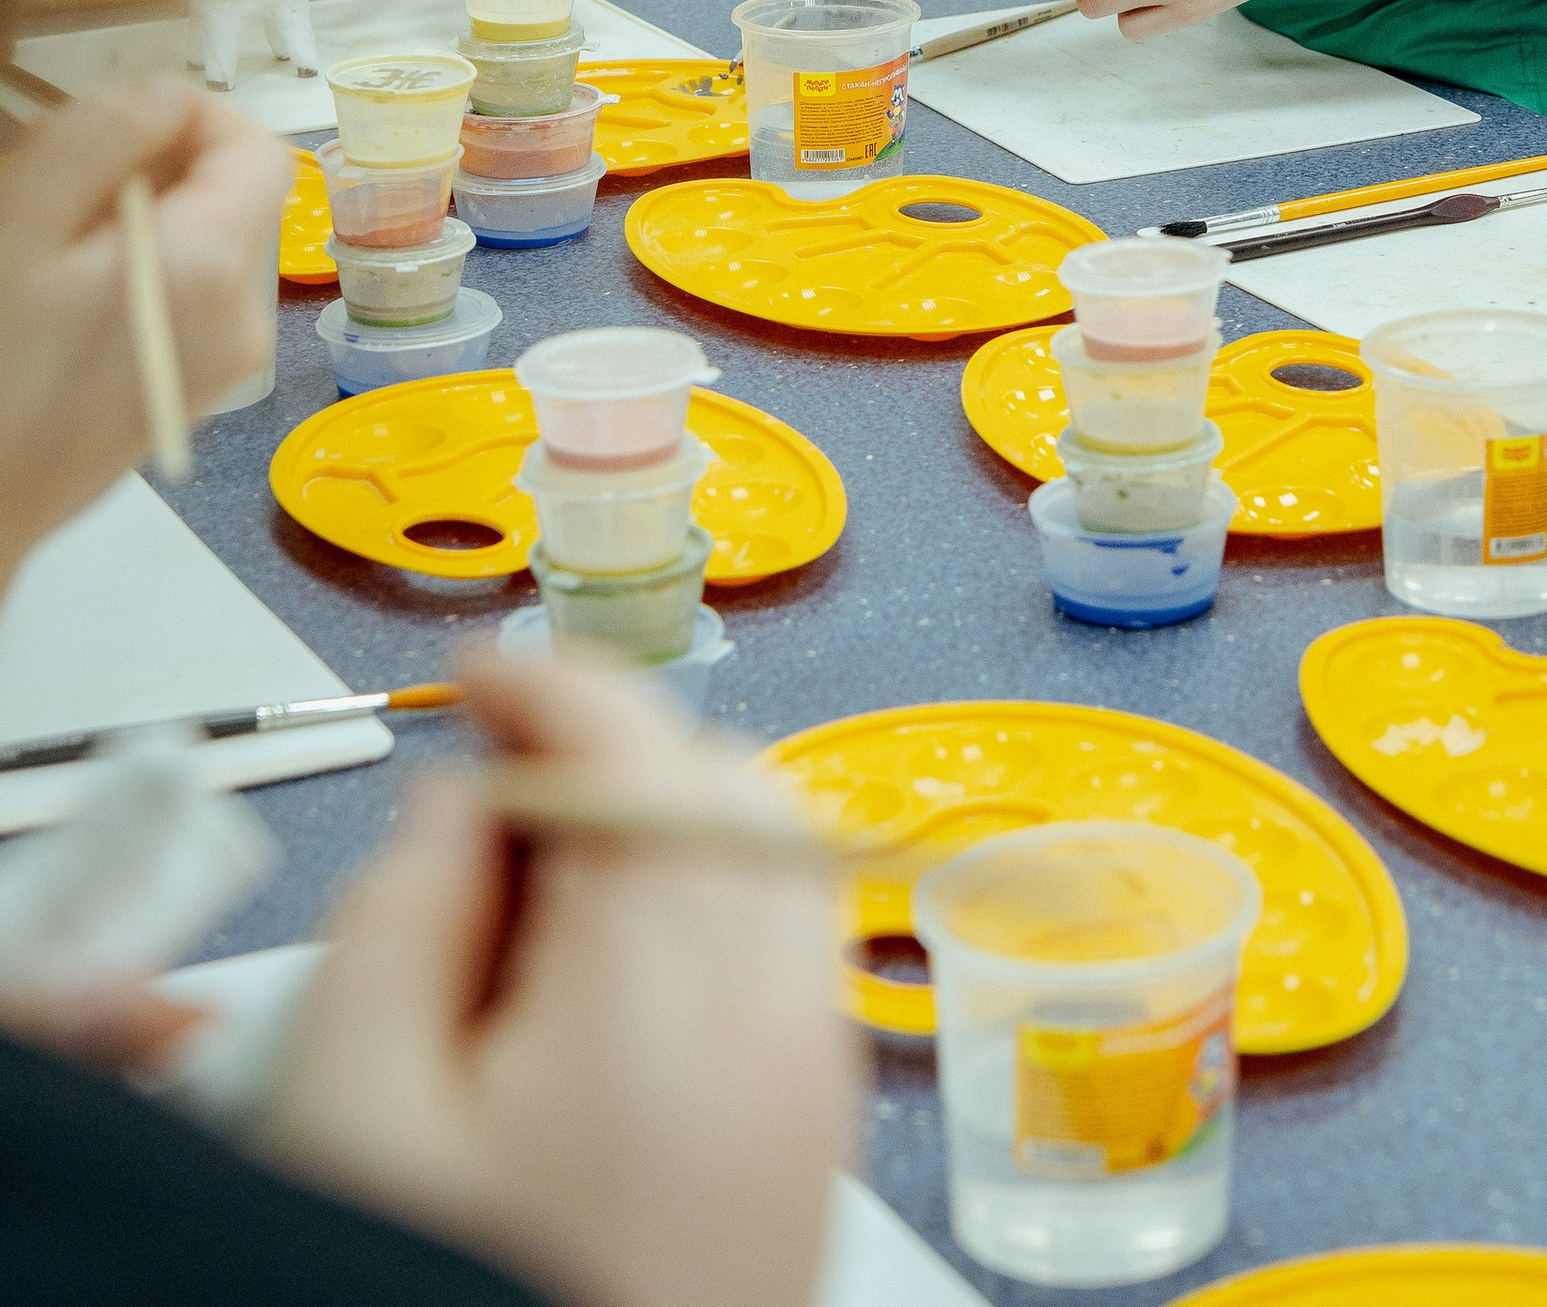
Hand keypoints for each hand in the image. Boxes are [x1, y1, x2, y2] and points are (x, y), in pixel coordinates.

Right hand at [0, 84, 288, 592]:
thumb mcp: (24, 226)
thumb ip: (104, 138)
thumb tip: (168, 93)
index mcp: (214, 268)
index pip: (256, 147)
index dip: (193, 115)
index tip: (117, 123)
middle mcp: (244, 317)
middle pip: (232, 194)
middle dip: (157, 168)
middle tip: (62, 187)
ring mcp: (223, 364)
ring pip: (207, 242)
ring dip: (143, 218)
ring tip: (54, 248)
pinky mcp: (192, 391)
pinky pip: (189, 295)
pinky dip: (142, 269)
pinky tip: (67, 295)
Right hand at [259, 644, 849, 1306]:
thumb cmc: (458, 1306)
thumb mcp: (350, 1103)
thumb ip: (405, 911)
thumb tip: (467, 807)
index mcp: (671, 990)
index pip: (642, 748)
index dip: (548, 688)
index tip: (477, 679)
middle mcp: (783, 1026)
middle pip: (733, 796)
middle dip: (615, 768)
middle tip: (485, 819)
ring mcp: (819, 1101)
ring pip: (770, 879)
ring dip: (666, 852)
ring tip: (522, 935)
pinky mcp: (817, 1166)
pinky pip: (783, 978)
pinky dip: (706, 942)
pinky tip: (590, 1021)